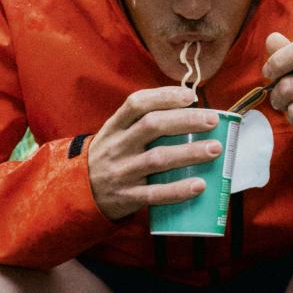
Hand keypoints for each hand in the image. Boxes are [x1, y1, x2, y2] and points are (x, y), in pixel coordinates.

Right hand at [88, 86, 222, 220]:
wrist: (79, 192)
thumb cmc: (110, 158)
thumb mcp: (116, 135)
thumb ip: (141, 123)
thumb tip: (188, 110)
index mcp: (115, 127)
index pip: (137, 103)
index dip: (164, 96)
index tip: (190, 96)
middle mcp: (117, 146)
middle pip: (152, 126)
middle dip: (185, 121)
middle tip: (212, 120)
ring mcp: (122, 172)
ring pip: (157, 159)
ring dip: (189, 153)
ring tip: (214, 149)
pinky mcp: (127, 197)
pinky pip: (155, 194)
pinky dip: (178, 190)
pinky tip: (199, 185)